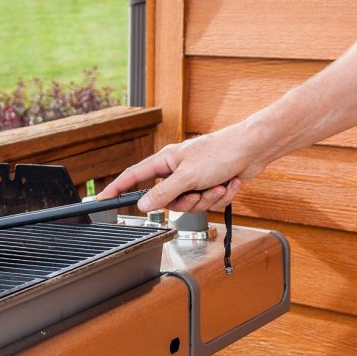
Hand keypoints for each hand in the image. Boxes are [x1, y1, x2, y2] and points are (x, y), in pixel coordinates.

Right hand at [101, 125, 268, 212]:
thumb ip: (163, 193)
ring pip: (190, 205)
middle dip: (187, 202)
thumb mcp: (188, 177)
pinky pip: (207, 203)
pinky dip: (220, 196)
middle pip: (168, 201)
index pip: (133, 176)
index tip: (102, 200)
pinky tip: (229, 183)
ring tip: (218, 184)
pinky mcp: (209, 185)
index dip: (117, 189)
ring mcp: (194, 179)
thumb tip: (142, 205)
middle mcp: (177, 170)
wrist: (254, 150)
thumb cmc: (222, 152)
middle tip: (198, 192)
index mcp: (165, 161)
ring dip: (207, 199)